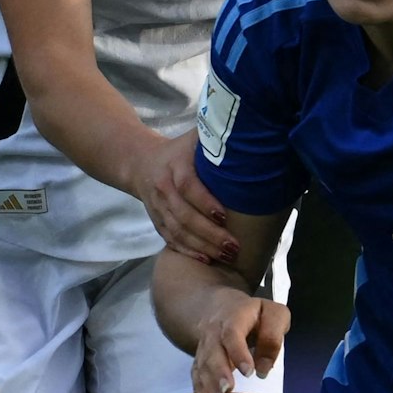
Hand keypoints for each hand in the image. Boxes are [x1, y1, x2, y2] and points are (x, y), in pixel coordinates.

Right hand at [134, 131, 238, 265]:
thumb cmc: (180, 149)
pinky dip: (188, 251)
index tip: (225, 216)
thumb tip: (251, 133)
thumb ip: (216, 136)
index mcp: (174, 166)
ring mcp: (157, 207)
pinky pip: (170, 240)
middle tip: (234, 246)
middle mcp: (163, 188)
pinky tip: (206, 259)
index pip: (188, 186)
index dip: (205, 202)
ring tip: (226, 257)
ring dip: (202, 246)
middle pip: (183, 215)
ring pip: (177, 232)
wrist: (141, 162)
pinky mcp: (157, 221)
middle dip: (209, 234)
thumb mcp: (195, 137)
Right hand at [187, 285, 290, 392]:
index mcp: (234, 317)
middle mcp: (214, 333)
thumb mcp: (274, 314)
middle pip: (212, 353)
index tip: (249, 373)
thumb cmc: (256, 314)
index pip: (232, 334)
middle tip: (228, 391)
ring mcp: (204, 349)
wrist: (221, 308)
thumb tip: (262, 370)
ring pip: (202, 369)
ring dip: (211, 388)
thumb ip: (273, 336)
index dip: (238, 353)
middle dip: (219, 373)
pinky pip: (197, 382)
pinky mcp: (200, 364)